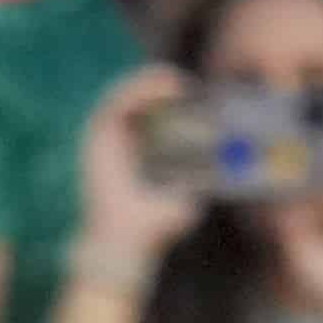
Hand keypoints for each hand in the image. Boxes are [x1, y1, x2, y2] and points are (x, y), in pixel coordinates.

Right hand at [74, 63, 210, 275]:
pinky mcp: (96, 137)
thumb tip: (226, 173)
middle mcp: (117, 143)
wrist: (126, 241)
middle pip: (138, 99)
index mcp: (136, 153)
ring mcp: (104, 139)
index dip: (170, 98)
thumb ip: (201, 185)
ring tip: (175, 81)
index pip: (151, 112)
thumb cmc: (154, 227)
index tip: (197, 96)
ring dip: (149, 81)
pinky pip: (116, 102)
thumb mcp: (187, 199)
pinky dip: (137, 90)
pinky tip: (161, 89)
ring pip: (125, 95)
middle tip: (186, 85)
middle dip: (161, 85)